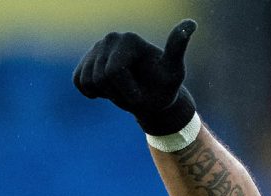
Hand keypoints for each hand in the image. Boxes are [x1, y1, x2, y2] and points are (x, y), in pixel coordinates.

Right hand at [73, 19, 197, 134]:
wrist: (152, 97)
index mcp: (129, 39)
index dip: (128, 92)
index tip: (144, 95)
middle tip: (136, 93)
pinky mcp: (86, 60)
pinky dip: (92, 92)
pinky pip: (78, 81)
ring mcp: (96, 48)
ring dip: (108, 94)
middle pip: (101, 78)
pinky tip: (109, 88)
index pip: (114, 73)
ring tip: (125, 89)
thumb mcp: (174, 72)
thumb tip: (192, 23)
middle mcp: (111, 38)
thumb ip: (177, 48)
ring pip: (88, 81)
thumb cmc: (165, 86)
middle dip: (119, 94)